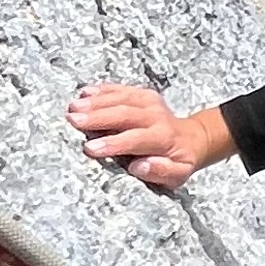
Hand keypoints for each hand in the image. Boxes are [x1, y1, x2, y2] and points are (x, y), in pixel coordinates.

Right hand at [68, 85, 234, 195]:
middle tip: (73, 121)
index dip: (113, 143)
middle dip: (98, 118)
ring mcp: (150, 102)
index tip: (90, 148)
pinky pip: (122, 89)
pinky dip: (103, 90)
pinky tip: (85, 93)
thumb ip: (162, 172)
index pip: (136, 140)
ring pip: (122, 98)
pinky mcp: (143, 94)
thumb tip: (140, 166)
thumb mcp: (177, 176)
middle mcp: (157, 117)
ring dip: (96, 101)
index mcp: (163, 139)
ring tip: (73, 106)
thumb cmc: (177, 162)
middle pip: (125, 114)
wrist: (191, 139)